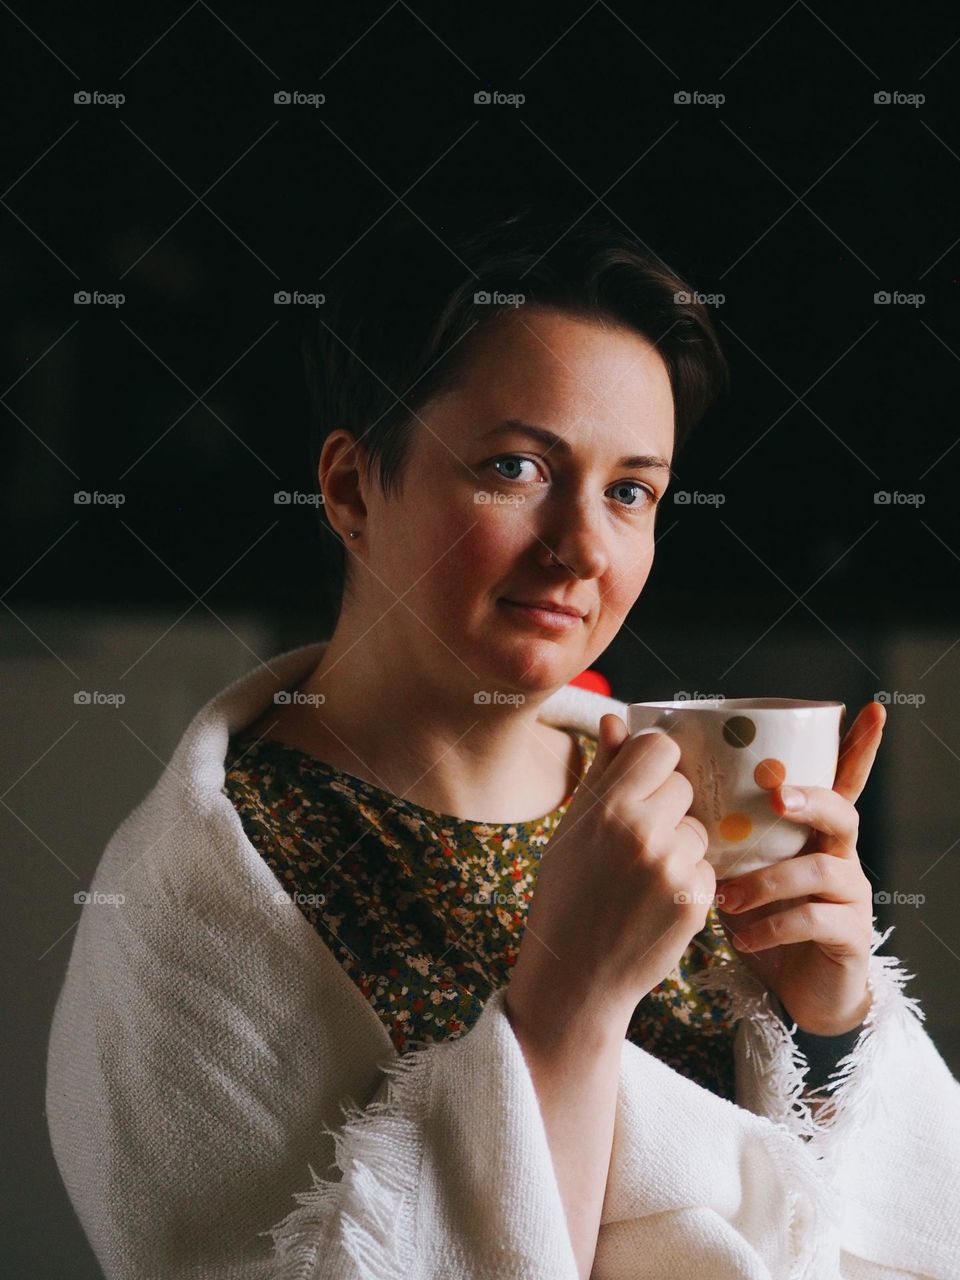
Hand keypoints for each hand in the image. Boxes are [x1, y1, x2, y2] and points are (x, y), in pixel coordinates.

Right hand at [507, 714, 714, 1040]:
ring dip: (681, 844)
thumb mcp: (573, 829)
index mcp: (608, 807)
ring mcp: (672, 867)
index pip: (660, 749)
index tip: (645, 780)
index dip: (655, 762)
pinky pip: (707, 867)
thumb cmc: (566, 895)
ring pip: (700, 828)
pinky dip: (689, 880)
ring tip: (644, 875)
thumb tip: (617, 720)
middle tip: (639, 838)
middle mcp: (642, 832)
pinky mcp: (696, 901)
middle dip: (668, 806)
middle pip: (684, 786)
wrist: (574, 974)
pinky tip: (657, 901)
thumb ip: (603, 772)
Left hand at [714, 701, 885, 1035]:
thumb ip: (699, 817)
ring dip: (768, 880)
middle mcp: (837, 853)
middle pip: (841, 812)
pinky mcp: (848, 936)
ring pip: (821, 870)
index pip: (840, 778)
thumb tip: (634, 743)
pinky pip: (815, 921)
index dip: (860, 745)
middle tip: (775, 798)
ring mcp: (849, 895)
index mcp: (810, 829)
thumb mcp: (725, 861)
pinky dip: (772, 927)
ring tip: (726, 896)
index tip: (871, 709)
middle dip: (810, 799)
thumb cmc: (752, 913)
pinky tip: (741, 937)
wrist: (784, 990)